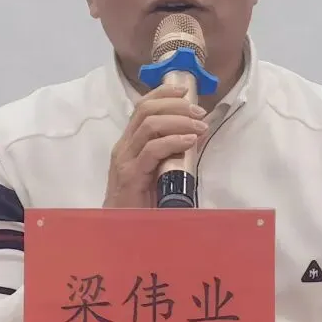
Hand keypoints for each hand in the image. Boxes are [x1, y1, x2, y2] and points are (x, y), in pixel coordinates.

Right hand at [104, 84, 208, 208]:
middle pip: (146, 110)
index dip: (163, 93)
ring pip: (150, 125)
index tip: (185, 90)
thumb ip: (171, 152)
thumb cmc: (141, 203)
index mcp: (129, 143)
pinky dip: (174, 141)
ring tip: (200, 126)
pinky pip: (153, 150)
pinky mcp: (131, 176)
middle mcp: (124, 146)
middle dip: (176, 105)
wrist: (122, 231)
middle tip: (199, 112)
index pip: (142, 106)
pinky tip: (190, 141)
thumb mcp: (158, 171)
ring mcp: (125, 160)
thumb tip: (197, 133)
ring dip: (179, 121)